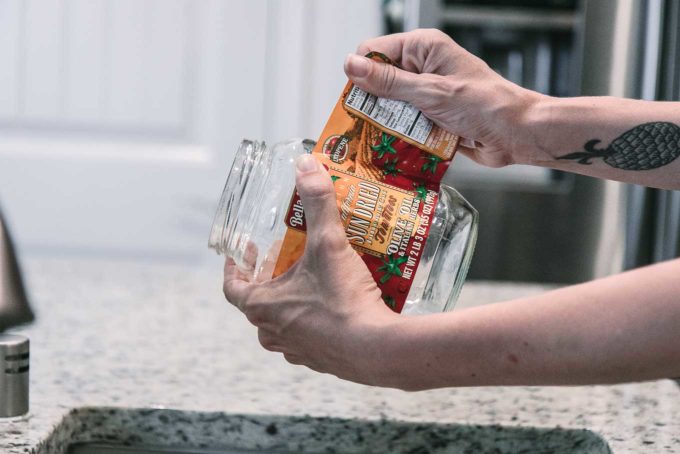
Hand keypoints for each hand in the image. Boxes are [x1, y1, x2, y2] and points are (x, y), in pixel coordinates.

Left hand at [223, 154, 397, 384]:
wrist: (377, 350)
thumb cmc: (342, 301)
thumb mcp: (329, 245)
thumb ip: (318, 203)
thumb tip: (306, 165)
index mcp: (262, 307)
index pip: (233, 286)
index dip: (235, 267)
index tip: (246, 252)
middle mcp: (273, 332)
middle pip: (260, 302)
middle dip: (271, 279)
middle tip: (287, 259)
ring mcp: (297, 350)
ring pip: (284, 322)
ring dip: (292, 301)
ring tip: (313, 279)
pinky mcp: (322, 359)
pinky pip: (310, 336)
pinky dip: (316, 320)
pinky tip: (337, 304)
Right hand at [344, 29, 544, 167]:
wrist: (516, 134)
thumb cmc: (485, 105)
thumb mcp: (431, 92)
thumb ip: (389, 81)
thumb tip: (352, 66)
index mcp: (422, 48)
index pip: (374, 52)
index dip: (362, 75)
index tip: (358, 101)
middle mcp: (422, 67)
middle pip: (379, 82)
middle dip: (373, 105)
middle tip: (370, 127)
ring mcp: (426, 93)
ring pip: (390, 107)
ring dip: (388, 125)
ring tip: (388, 140)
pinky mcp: (430, 116)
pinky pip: (404, 125)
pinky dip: (401, 137)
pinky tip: (401, 148)